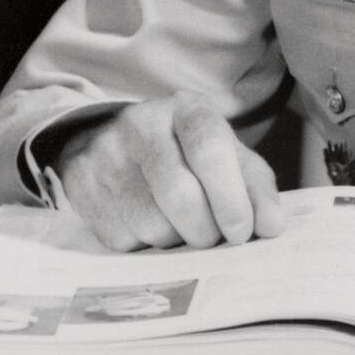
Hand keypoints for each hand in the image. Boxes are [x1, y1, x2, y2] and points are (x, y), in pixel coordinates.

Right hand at [52, 94, 285, 251]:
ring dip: (176, 240)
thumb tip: (272, 226)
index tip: (243, 231)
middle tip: (215, 238)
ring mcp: (107, 156)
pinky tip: (149, 225)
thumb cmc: (183, 153)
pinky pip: (124, 238)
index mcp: (186, 109)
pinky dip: (145, 245)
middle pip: (180, 194)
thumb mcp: (225, 155)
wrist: (109, 143)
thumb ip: (254, 185)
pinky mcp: (82, 188)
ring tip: (181, 226)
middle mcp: (142, 124)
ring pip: (151, 223)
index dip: (230, 196)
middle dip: (206, 229)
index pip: (210, 149)